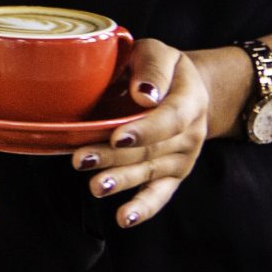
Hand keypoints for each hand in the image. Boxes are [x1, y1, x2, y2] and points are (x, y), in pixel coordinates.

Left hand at [70, 38, 225, 228]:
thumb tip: (144, 93)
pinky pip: (160, 194)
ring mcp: (181, 157)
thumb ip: (152, 69)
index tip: (116, 136)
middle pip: (151, 150)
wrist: (187, 88)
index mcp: (188, 101)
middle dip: (114, 157)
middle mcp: (190, 134)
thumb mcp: (157, 52)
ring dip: (121, 181)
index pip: (168, 120)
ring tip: (95, 187)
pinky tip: (124, 219)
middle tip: (81, 159)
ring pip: (149, 172)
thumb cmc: (161, 67)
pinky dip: (144, 208)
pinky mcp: (172, 174)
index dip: (144, 130)